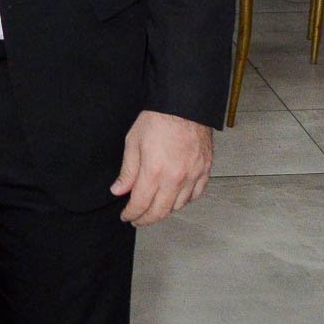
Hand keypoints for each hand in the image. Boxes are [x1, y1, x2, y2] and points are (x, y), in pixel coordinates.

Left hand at [111, 110, 212, 226]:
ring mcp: (192, 176)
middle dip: (146, 219)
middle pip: (160, 211)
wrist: (184, 105)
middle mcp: (175, 178)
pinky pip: (195, 195)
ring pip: (178, 206)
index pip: (141, 204)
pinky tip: (175, 198)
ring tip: (153, 207)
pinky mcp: (204, 171)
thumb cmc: (157, 120)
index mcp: (154, 172)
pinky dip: (184, 201)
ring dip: (164, 210)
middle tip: (137, 219)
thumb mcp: (133, 142)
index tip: (126, 216)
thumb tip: (118, 191)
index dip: (131, 214)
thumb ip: (127, 171)